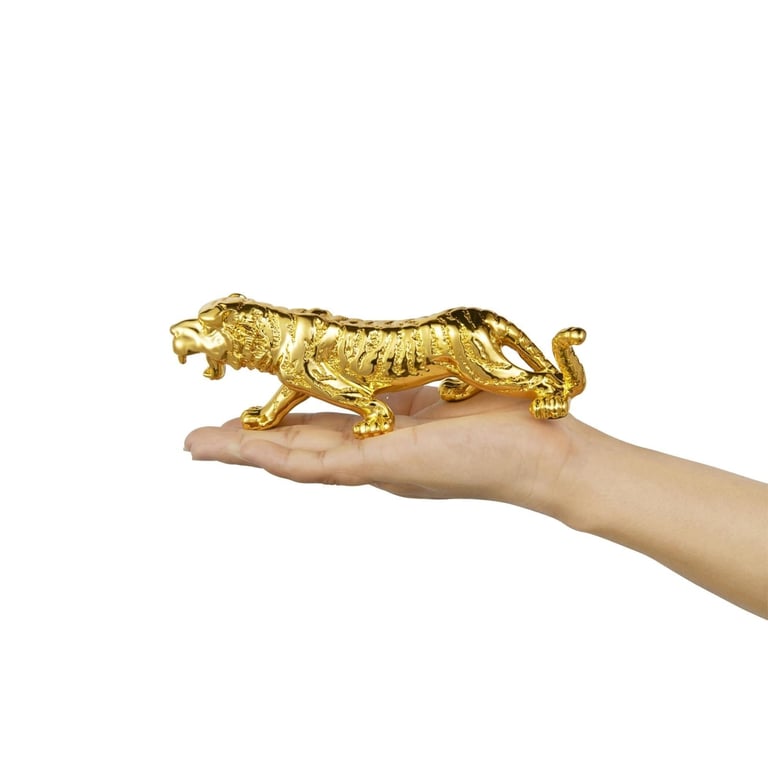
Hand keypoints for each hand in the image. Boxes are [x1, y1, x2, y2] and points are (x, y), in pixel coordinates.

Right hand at [184, 387, 578, 510]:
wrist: (549, 452)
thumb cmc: (505, 420)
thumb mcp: (441, 395)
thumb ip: (409, 391)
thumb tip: (394, 376)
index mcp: (383, 436)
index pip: (317, 430)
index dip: (273, 425)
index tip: (239, 415)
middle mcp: (373, 456)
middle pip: (297, 449)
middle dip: (246, 443)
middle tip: (195, 441)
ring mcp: (376, 464)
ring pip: (297, 460)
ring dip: (246, 453)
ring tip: (199, 447)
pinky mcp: (388, 466)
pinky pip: (324, 464)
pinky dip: (279, 458)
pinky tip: (245, 453)